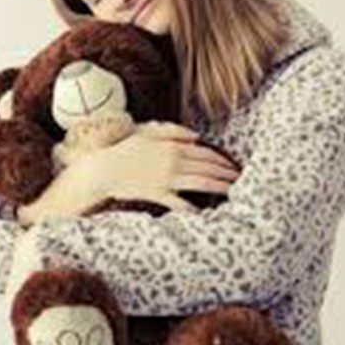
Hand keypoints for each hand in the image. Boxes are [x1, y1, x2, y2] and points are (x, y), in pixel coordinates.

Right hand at [93, 121, 240, 203]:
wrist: (103, 169)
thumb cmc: (124, 150)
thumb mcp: (147, 133)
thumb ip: (172, 131)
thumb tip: (196, 136)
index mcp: (172, 146)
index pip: (205, 153)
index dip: (222, 159)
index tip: (233, 165)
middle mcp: (173, 163)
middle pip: (207, 167)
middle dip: (226, 173)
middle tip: (240, 178)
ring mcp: (166, 179)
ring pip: (201, 183)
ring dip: (219, 187)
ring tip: (232, 191)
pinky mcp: (157, 194)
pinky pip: (180, 203)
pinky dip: (193, 208)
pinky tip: (203, 213)